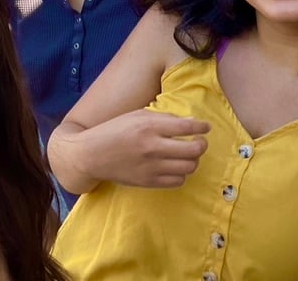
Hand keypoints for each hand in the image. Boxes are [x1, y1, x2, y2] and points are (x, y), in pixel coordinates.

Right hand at [81, 109, 209, 188]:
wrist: (91, 155)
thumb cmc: (114, 130)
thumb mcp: (136, 115)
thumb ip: (162, 118)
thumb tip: (187, 122)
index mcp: (149, 126)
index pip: (186, 127)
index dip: (201, 126)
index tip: (206, 126)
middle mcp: (152, 147)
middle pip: (193, 150)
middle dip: (202, 145)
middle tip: (200, 141)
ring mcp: (151, 167)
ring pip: (188, 167)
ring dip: (193, 160)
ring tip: (188, 154)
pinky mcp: (149, 182)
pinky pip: (177, 181)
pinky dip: (182, 173)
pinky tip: (176, 166)